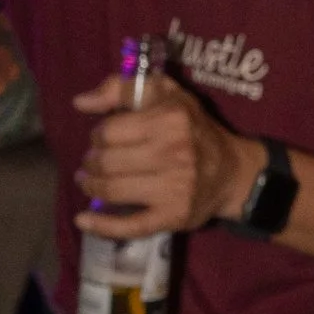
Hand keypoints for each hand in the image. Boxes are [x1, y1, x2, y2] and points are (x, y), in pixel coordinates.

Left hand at [72, 68, 251, 235]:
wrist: (233, 171)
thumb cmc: (194, 129)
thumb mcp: (166, 94)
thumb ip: (121, 88)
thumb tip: (80, 102)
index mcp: (170, 119)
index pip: (109, 130)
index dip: (98, 135)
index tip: (103, 139)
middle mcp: (174, 153)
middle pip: (107, 162)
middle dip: (91, 163)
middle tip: (94, 163)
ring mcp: (175, 188)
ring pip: (112, 190)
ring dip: (91, 187)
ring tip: (89, 182)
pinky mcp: (174, 216)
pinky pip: (130, 225)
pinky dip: (102, 226)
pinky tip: (83, 220)